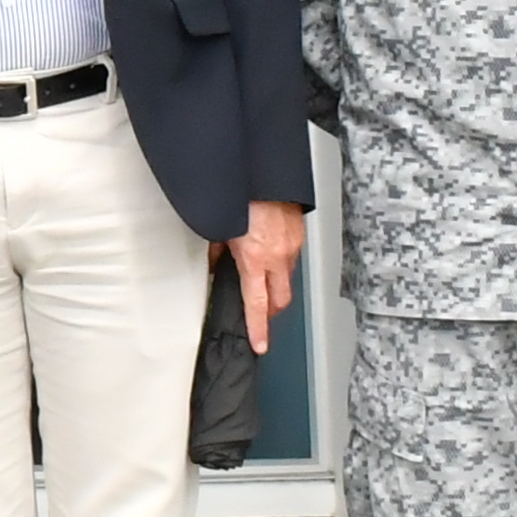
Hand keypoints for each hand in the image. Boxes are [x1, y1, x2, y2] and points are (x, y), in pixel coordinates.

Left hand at [227, 200, 306, 349]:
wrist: (263, 171)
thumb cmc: (240, 195)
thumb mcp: (220, 227)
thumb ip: (218, 251)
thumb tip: (217, 263)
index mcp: (255, 259)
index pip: (257, 305)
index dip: (258, 328)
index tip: (259, 344)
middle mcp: (277, 256)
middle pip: (280, 300)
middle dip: (271, 313)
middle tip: (261, 316)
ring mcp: (292, 245)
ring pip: (287, 279)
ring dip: (276, 285)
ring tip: (262, 279)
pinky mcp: (299, 234)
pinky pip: (293, 258)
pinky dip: (282, 263)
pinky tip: (271, 255)